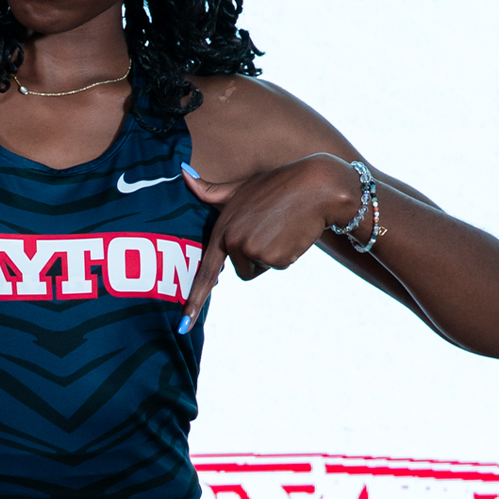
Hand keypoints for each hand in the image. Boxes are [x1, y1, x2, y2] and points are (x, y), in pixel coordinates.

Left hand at [177, 154, 364, 332]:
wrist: (315, 186)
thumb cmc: (277, 185)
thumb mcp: (239, 188)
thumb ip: (210, 191)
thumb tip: (182, 173)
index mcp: (222, 228)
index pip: (205, 270)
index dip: (194, 299)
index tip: (183, 324)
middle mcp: (233, 241)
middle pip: (242, 269)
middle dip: (256, 255)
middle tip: (270, 228)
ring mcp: (253, 250)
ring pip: (260, 269)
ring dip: (272, 255)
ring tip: (280, 228)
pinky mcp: (274, 258)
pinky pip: (279, 267)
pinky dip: (287, 255)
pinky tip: (292, 233)